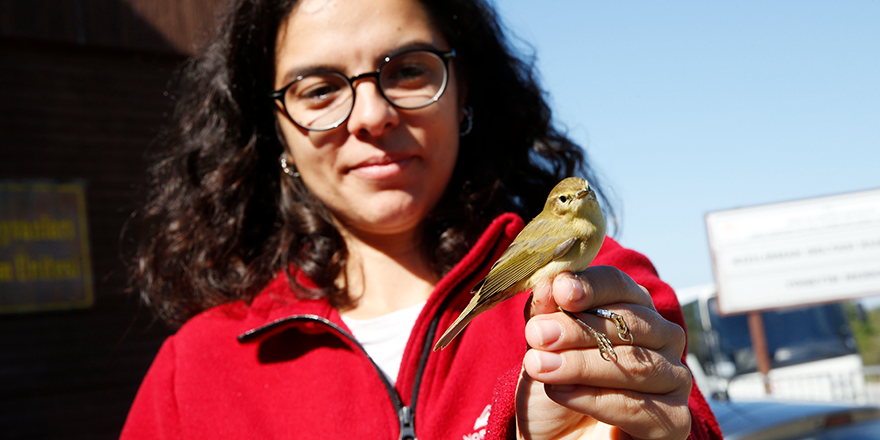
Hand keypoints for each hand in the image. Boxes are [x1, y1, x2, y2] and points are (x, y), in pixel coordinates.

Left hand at [516, 266, 691, 439]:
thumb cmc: (554, 390)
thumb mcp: (541, 347)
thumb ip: (546, 313)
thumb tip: (551, 281)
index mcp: (633, 310)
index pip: (620, 286)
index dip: (593, 286)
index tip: (562, 289)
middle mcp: (662, 339)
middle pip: (630, 323)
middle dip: (578, 328)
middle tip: (537, 334)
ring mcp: (674, 380)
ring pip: (636, 364)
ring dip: (580, 364)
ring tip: (539, 367)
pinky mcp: (674, 422)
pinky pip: (639, 407)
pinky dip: (595, 399)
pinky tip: (561, 393)